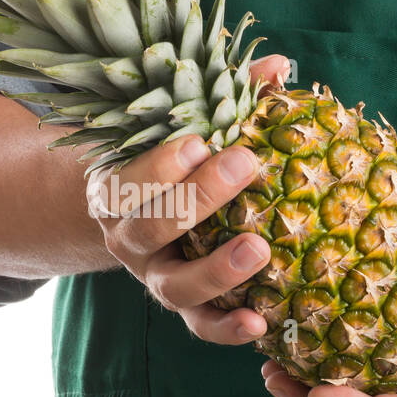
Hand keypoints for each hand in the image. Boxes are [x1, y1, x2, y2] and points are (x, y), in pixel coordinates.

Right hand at [87, 55, 290, 343]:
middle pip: (152, 228)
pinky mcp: (184, 308)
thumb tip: (280, 66)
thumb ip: (228, 96)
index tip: (198, 140)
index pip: (125, 181)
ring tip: (260, 249)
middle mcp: (127, 239)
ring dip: (216, 270)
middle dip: (199, 198)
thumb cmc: (176, 161)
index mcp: (115, 189)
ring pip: (174, 285)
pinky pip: (200, 326)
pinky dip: (227, 329)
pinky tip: (260, 324)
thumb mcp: (186, 126)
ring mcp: (154, 277)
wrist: (144, 215)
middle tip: (246, 164)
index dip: (158, 165)